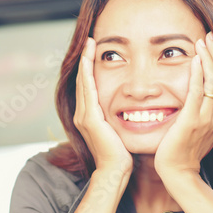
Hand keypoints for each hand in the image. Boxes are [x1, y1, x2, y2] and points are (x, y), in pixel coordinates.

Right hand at [74, 37, 132, 174]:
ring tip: (90, 45)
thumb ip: (116, 118)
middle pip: (82, 80)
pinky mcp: (89, 119)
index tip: (95, 51)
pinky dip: (88, 74)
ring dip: (86, 62)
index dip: (90, 68)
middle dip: (86, 59)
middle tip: (90, 41)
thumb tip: (130, 108)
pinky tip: (90, 61)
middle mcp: (82, 113)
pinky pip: (88, 90)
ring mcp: (84, 115)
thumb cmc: (120, 155)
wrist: (114, 172)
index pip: (88, 86)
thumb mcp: (117, 131)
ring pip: (83, 82)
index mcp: (88, 116)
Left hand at [155, 32, 212, 176]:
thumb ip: (196, 116)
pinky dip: (197, 74)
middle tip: (208, 36)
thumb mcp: (193, 132)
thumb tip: (192, 102)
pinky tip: (194, 60)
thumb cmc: (180, 154)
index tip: (209, 47)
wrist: (177, 174)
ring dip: (207, 59)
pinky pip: (197, 92)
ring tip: (202, 41)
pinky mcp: (192, 121)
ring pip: (212, 82)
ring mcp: (206, 118)